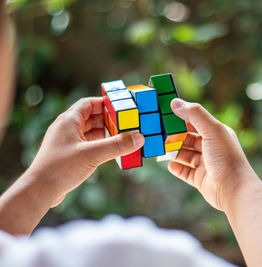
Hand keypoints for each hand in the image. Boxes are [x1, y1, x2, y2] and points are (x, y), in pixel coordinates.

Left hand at [26, 97, 143, 206]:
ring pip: (91, 132)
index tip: (121, 106)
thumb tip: (139, 138)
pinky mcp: (69, 155)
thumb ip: (117, 145)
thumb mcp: (93, 154)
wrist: (40, 190)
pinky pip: (89, 145)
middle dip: (110, 120)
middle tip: (126, 123)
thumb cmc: (60, 168)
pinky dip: (101, 145)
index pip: (89, 103)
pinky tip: (112, 151)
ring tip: (123, 137)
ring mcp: (67, 142)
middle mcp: (67, 129)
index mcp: (69, 121)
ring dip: (106, 134)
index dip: (105, 103)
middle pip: (92, 117)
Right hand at [168, 99, 257, 210]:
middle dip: (175, 136)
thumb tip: (175, 102)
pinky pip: (185, 172)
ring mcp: (206, 164)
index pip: (195, 121)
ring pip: (185, 155)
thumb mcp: (212, 130)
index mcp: (216, 133)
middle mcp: (212, 148)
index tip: (165, 114)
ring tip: (161, 149)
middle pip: (188, 138)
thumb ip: (194, 114)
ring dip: (174, 152)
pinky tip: (170, 165)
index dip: (181, 117)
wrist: (233, 189)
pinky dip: (177, 168)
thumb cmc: (226, 157)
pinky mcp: (201, 179)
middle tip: (159, 134)